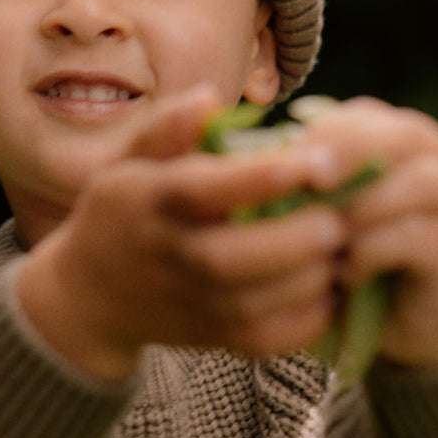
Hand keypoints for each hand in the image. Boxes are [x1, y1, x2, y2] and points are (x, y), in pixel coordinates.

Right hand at [16, 88, 347, 379]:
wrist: (91, 296)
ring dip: (306, 281)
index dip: (254, 180)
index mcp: (150, 201)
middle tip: (340, 222)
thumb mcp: (130, 162)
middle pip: (227, 260)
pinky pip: (262, 339)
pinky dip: (304, 322)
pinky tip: (334, 290)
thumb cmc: (125, 211)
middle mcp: (168, 255)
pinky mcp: (211, 337)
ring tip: (346, 250)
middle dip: (290, 243)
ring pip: (251, 305)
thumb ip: (167, 128)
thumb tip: (208, 97)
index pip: (200, 190)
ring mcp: (190, 303)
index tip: (306, 164)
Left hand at [297, 97, 437, 368]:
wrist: (403, 326)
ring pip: (419, 184)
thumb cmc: (351, 261)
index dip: (326, 135)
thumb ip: (304, 184)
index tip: (285, 160)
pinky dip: (377, 251)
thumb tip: (252, 161)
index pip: (366, 119)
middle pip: (402, 137)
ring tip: (326, 240)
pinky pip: (422, 237)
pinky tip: (348, 273)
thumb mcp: (324, 217)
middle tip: (310, 179)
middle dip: (350, 153)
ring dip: (364, 208)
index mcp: (403, 141)